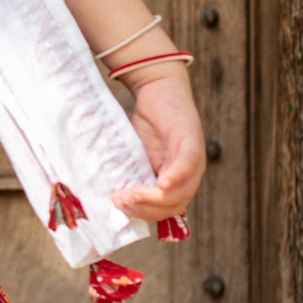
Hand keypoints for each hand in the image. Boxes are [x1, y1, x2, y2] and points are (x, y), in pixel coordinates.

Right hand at [107, 68, 205, 221]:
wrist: (157, 89)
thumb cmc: (144, 124)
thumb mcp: (133, 157)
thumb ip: (128, 176)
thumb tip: (108, 202)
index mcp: (175, 182)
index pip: (164, 211)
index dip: (142, 213)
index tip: (118, 205)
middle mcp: (189, 175)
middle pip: (173, 206)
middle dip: (145, 209)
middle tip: (121, 201)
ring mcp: (194, 160)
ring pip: (181, 192)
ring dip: (155, 198)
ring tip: (131, 194)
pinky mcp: (193, 141)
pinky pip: (187, 166)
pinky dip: (175, 178)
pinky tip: (161, 184)